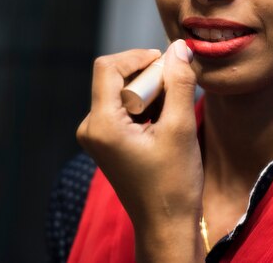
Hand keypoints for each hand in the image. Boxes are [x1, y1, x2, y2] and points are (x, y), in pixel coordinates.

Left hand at [76, 39, 203, 260]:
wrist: (167, 224)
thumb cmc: (173, 183)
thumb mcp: (180, 128)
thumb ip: (180, 84)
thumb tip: (180, 47)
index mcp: (101, 124)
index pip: (108, 67)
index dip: (137, 57)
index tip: (166, 62)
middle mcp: (91, 128)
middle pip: (115, 79)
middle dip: (148, 77)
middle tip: (177, 89)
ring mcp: (97, 136)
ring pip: (121, 93)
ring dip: (150, 92)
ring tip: (174, 109)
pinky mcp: (108, 142)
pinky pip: (123, 109)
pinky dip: (146, 106)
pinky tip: (166, 121)